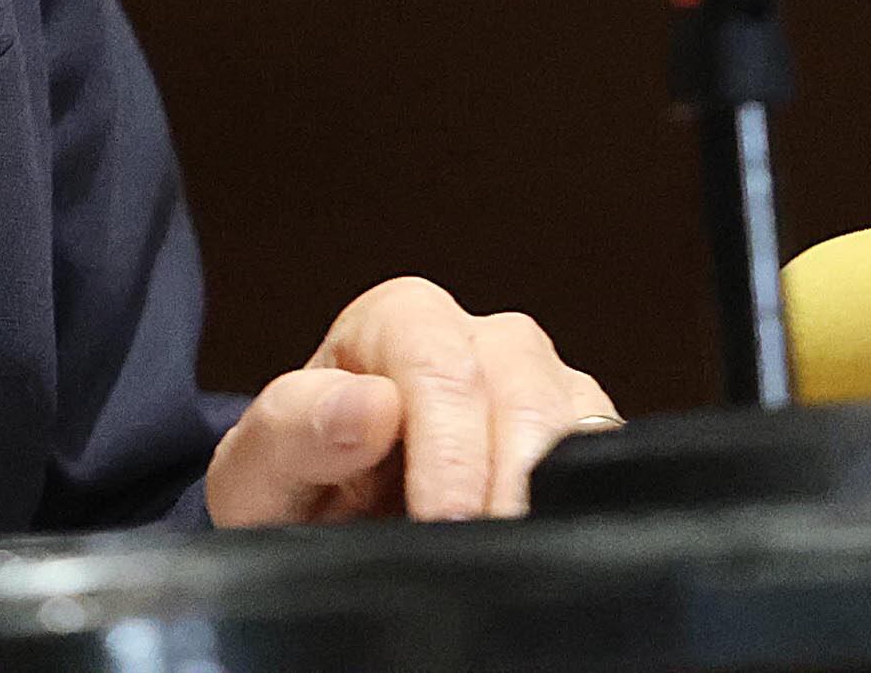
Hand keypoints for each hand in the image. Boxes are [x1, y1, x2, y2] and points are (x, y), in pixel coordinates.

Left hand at [205, 276, 616, 524]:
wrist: (328, 525)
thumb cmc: (295, 483)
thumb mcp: (262, 466)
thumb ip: (294, 427)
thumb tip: (367, 404)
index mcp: (400, 320)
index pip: (439, 362)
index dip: (448, 446)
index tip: (442, 517)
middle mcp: (480, 339)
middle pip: (518, 387)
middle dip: (504, 476)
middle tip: (483, 549)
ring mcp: (539, 385)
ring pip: (574, 416)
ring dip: (550, 487)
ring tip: (517, 549)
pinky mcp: (579, 436)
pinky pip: (609, 452)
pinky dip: (588, 495)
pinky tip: (553, 535)